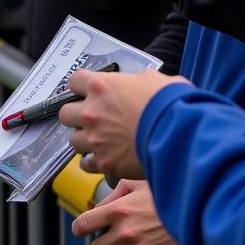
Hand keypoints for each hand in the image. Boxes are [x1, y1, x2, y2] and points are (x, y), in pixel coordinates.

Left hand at [59, 69, 190, 178]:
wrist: (178, 136)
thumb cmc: (170, 104)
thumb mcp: (154, 80)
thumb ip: (138, 81)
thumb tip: (140, 83)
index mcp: (101, 86)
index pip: (74, 81)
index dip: (81, 87)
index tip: (87, 91)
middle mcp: (92, 112)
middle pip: (66, 113)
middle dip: (77, 115)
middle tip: (92, 118)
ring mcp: (95, 139)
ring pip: (73, 140)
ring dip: (85, 139)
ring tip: (101, 140)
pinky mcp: (104, 162)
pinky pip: (86, 164)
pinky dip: (94, 162)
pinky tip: (105, 157)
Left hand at [72, 179, 182, 244]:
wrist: (200, 213)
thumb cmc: (171, 197)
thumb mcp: (141, 184)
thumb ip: (117, 194)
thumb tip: (98, 207)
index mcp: (119, 210)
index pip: (82, 225)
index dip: (81, 228)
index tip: (85, 230)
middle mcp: (125, 232)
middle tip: (116, 240)